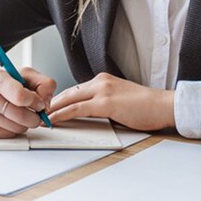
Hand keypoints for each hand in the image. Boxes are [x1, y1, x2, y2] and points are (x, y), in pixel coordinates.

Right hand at [0, 68, 57, 137]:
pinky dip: (12, 130)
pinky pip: (8, 135)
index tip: (39, 103)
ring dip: (23, 124)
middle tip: (34, 112)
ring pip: (17, 128)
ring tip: (16, 114)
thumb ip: (42, 83)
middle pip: (22, 116)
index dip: (36, 102)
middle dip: (34, 117)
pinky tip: (6, 120)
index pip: (21, 96)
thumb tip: (47, 102)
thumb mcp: (21, 75)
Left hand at [46, 73, 175, 131]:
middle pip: (68, 92)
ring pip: (69, 99)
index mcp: (103, 80)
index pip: (75, 89)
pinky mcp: (105, 103)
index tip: (48, 108)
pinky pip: (76, 109)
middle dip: (51, 103)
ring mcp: (102, 91)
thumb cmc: (147, 107)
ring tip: (40, 118)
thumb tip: (88, 113)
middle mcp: (100, 82)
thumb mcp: (120, 99)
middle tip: (37, 112)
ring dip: (52, 110)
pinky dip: (62, 114)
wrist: (164, 105)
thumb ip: (103, 102)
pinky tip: (53, 120)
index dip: (60, 99)